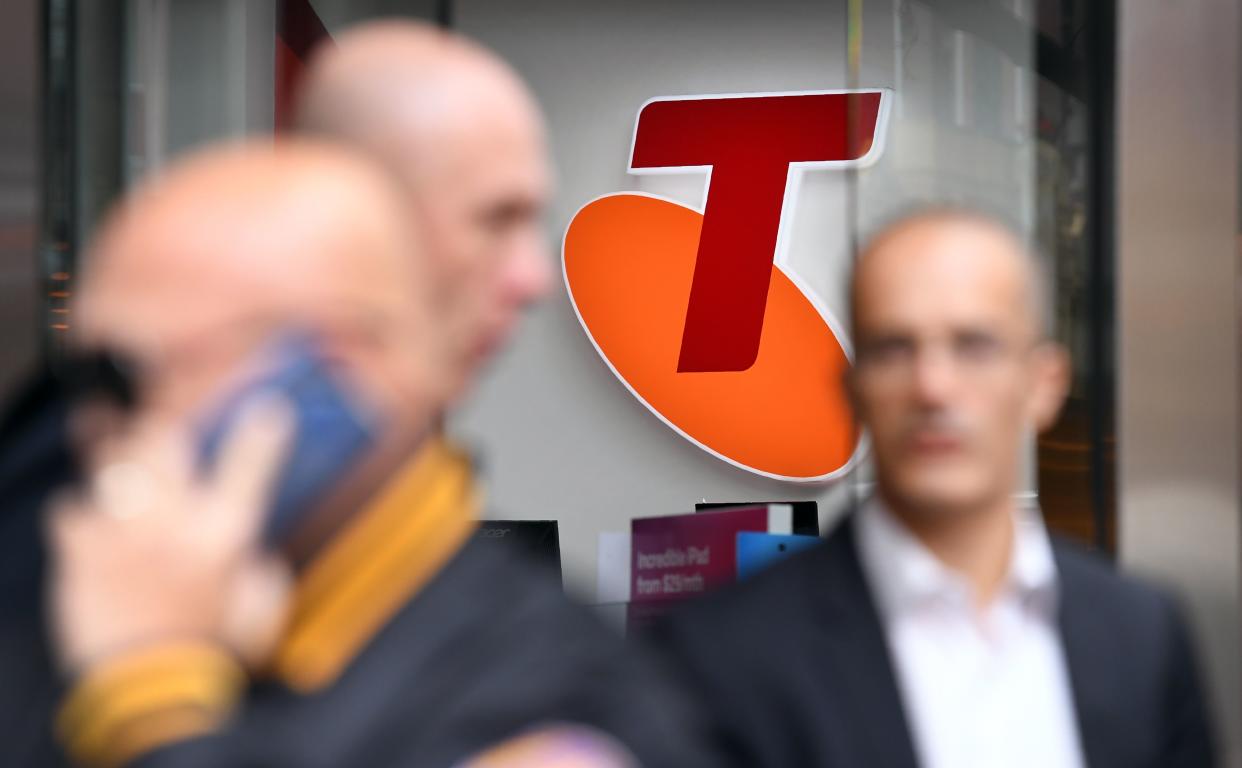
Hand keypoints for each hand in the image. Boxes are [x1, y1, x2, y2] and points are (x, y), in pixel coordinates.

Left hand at [47, 400, 293, 673]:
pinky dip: (79, 512)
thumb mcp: (261, 609)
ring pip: (111, 462)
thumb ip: (264, 572)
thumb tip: (260, 551)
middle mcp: (174, 523)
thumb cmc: (213, 652)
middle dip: (163, 430)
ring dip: (117, 459)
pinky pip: (70, 508)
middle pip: (164, 441)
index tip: (270, 410)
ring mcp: (124, 533)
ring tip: (120, 463)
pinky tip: (89, 522)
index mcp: (225, 534)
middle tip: (163, 437)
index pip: (250, 463)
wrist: (150, 688)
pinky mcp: (82, 554)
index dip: (263, 430)